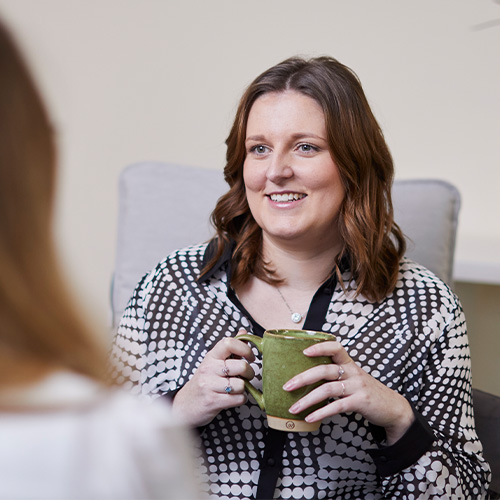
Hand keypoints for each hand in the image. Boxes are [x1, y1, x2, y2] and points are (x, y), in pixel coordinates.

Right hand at [172, 330, 254, 426]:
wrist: (186, 404)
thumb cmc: (206, 381)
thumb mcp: (215, 362)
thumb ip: (231, 348)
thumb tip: (244, 332)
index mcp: (211, 356)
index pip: (229, 343)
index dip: (245, 348)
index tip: (251, 356)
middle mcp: (209, 368)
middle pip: (241, 366)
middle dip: (249, 373)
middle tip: (246, 376)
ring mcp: (209, 385)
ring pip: (241, 384)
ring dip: (244, 388)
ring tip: (236, 388)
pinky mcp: (212, 401)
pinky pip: (239, 399)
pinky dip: (241, 399)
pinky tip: (233, 397)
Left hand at [283, 340, 414, 444]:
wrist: (393, 408)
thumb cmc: (366, 392)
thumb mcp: (352, 378)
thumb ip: (335, 375)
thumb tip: (305, 377)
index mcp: (349, 364)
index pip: (335, 347)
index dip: (320, 347)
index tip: (303, 351)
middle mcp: (353, 372)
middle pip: (325, 369)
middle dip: (303, 378)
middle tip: (287, 386)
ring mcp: (357, 386)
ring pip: (328, 389)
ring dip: (307, 399)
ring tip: (294, 408)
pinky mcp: (361, 402)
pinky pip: (337, 406)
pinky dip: (321, 412)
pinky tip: (310, 417)